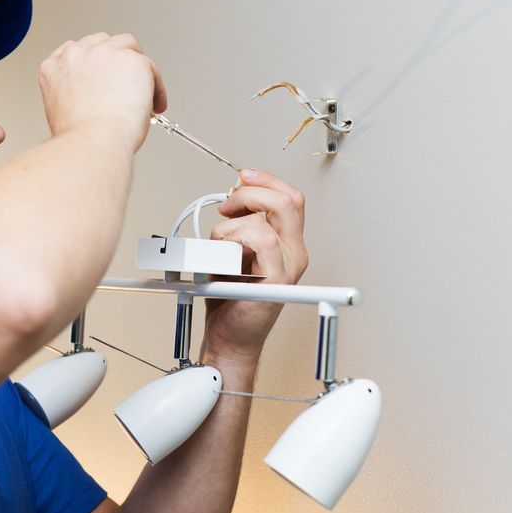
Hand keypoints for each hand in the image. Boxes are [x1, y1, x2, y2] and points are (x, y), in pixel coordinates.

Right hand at [38, 32, 166, 150]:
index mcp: (54, 67)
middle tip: (126, 86)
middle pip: (102, 43)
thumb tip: (96, 98)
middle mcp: (76, 54)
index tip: (103, 76)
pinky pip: (150, 68)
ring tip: (143, 95)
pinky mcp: (132, 60)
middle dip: (115, 61)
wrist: (92, 142)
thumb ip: (75, 93)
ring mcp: (104, 53)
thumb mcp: (61, 111)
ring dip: (136, 68)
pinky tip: (153, 106)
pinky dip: (155, 88)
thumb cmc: (79, 138)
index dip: (93, 63)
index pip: (75, 51)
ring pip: (127, 47)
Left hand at [201, 168, 308, 373]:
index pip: (289, 197)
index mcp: (287, 243)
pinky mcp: (277, 280)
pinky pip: (259, 242)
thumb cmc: (229, 298)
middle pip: (287, 201)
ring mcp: (288, 267)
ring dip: (229, 228)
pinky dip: (233, 242)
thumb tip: (233, 195)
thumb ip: (239, 225)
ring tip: (218, 248)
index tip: (242, 176)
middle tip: (227, 204)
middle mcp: (293, 252)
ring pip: (263, 221)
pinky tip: (222, 259)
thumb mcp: (232, 250)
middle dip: (251, 192)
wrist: (230, 336)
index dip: (266, 180)